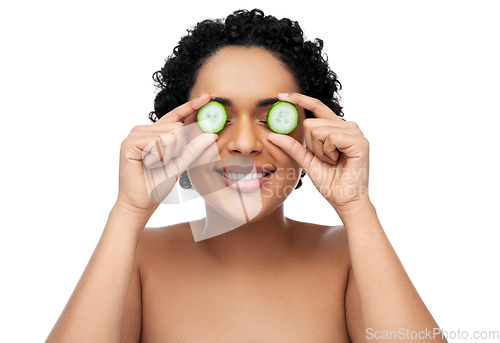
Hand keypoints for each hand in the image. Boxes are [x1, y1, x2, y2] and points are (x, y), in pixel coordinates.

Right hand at [117, 93, 217, 212]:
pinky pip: (157, 143)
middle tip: (163, 164)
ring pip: (169, 134)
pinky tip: (148, 165)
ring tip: (154, 165)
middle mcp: (144, 129)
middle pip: (176, 125)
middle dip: (177, 148)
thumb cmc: (158, 183)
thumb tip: (212, 135)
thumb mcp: (181, 163)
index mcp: (156, 132)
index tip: (207, 96)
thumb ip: (194, 148)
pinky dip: (159, 157)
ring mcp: (134, 134)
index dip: (192, 105)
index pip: (176, 115)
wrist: (141, 203)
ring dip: (168, 154)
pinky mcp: (129, 143)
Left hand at [267, 93, 368, 211]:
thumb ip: (292, 147)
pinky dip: (328, 152)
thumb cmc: (329, 182)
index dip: (299, 100)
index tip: (281, 95)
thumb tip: (272, 134)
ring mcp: (354, 131)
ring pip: (318, 129)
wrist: (344, 200)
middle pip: (311, 123)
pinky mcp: (359, 140)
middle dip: (312, 146)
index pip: (316, 107)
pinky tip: (338, 160)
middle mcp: (347, 126)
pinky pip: (330, 137)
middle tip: (326, 160)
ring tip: (333, 162)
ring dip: (320, 151)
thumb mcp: (306, 161)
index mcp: (335, 128)